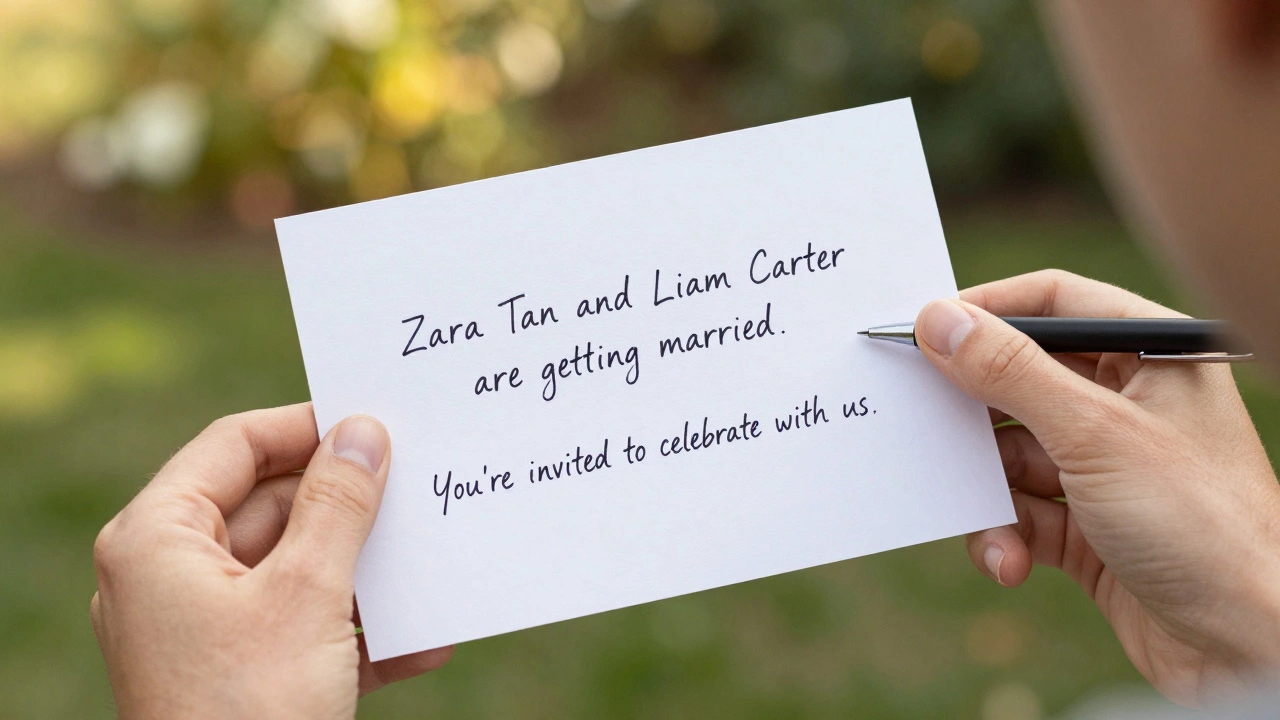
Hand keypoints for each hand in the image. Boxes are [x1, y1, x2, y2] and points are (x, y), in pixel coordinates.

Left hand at [90, 404, 451, 718]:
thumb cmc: (251, 710)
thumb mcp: (307, 594)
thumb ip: (340, 504)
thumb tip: (364, 433)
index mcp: (159, 539)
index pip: (235, 445)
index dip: (307, 426)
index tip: (374, 422)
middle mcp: (171, 576)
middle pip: (272, 506)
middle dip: (351, 507)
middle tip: (417, 486)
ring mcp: (203, 629)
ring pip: (297, 570)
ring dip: (366, 574)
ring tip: (431, 562)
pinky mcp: (239, 674)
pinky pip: (304, 629)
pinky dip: (358, 632)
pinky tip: (424, 641)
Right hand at [916, 270, 1279, 706]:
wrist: (1251, 648)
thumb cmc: (1201, 524)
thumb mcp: (1093, 434)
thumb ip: (1009, 372)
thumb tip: (937, 319)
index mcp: (1153, 356)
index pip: (1055, 302)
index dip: (985, 311)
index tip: (922, 329)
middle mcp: (1131, 403)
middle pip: (1021, 381)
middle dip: (975, 414)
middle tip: (924, 425)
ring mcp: (1108, 466)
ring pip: (1011, 453)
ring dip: (990, 492)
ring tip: (993, 525)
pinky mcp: (1089, 526)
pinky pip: (1021, 511)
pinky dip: (1006, 535)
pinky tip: (1012, 563)